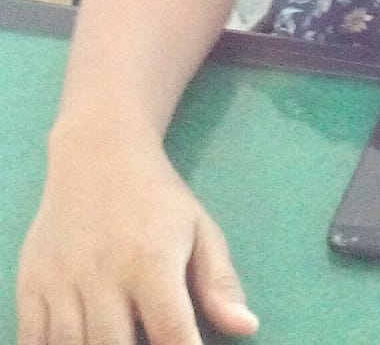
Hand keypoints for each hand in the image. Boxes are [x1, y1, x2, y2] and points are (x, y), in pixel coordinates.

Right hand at [16, 129, 257, 344]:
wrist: (99, 155)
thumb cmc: (158, 199)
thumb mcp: (199, 229)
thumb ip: (219, 283)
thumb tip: (247, 327)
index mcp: (152, 261)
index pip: (171, 332)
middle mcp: (103, 274)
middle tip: (148, 344)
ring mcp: (61, 281)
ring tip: (117, 340)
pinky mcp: (30, 285)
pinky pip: (32, 341)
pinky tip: (78, 342)